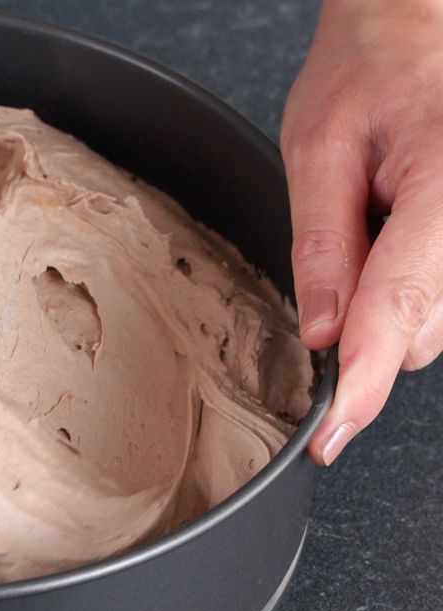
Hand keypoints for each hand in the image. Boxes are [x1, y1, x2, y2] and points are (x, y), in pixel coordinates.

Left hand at [282, 0, 442, 464]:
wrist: (422, 26)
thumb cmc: (373, 67)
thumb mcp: (318, 144)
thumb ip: (323, 243)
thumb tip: (324, 332)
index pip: (403, 302)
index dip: (364, 378)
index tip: (336, 430)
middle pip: (421, 330)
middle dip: (365, 324)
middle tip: (340, 237)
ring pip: (434, 321)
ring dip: (387, 298)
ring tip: (374, 212)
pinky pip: (442, 294)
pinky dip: (406, 284)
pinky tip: (394, 230)